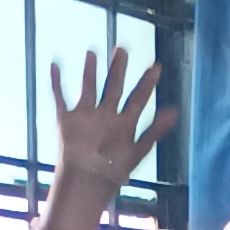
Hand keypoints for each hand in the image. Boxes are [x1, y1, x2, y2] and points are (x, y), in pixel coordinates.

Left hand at [45, 49, 171, 193]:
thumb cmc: (114, 171)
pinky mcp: (64, 118)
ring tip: (91, 53)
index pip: (139, 98)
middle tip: (121, 48)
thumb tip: (175, 111)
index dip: (148, 82)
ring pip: (88, 87)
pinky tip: (54, 65)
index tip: (155, 65)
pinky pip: (59, 96)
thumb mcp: (139, 151)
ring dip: (90, 70)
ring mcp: (84, 114)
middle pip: (114, 86)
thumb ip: (156, 129)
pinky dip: (55, 81)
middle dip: (118, 67)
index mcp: (124, 123)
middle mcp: (105, 114)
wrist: (85, 180)